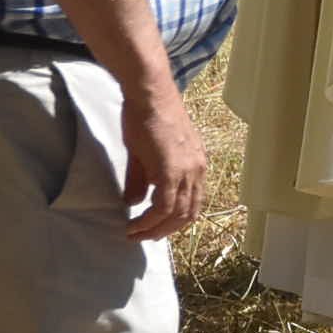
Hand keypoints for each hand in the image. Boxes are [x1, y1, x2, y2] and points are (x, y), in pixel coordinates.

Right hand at [121, 81, 206, 240]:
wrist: (150, 94)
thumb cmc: (146, 118)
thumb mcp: (145, 153)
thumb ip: (142, 179)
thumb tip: (134, 202)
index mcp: (196, 165)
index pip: (193, 202)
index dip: (174, 221)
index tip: (154, 229)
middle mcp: (197, 170)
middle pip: (188, 213)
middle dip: (164, 230)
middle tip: (143, 238)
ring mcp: (187, 170)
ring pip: (177, 214)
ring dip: (155, 229)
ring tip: (135, 234)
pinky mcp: (172, 170)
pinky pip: (164, 205)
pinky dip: (149, 220)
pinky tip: (134, 224)